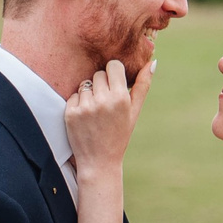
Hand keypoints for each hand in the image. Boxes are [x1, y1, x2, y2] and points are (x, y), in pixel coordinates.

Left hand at [63, 58, 153, 176]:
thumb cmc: (119, 135)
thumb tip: (152, 62)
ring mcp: (85, 107)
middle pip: (99, 74)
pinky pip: (74, 95)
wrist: (99, 161)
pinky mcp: (71, 113)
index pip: (113, 66)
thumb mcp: (134, 112)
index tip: (115, 84)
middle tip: (106, 103)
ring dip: (90, 94)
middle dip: (102, 85)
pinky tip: (85, 118)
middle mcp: (102, 100)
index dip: (114, 74)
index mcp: (120, 98)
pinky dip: (78, 103)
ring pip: (85, 84)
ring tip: (96, 112)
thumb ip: (143, 86)